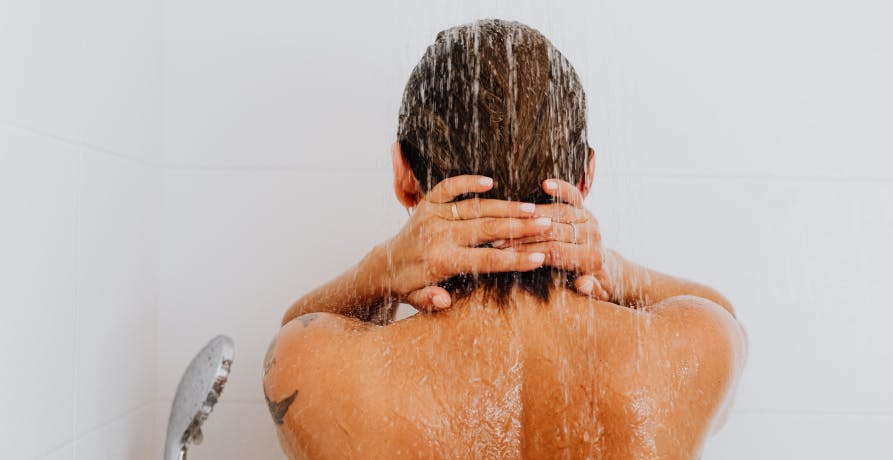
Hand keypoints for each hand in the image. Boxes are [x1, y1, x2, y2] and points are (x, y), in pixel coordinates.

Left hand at [384, 175, 583, 310]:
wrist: (384, 265)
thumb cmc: (410, 286)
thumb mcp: (419, 301)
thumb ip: (432, 301)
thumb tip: (445, 301)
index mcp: (441, 261)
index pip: (486, 260)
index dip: (514, 259)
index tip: (540, 257)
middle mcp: (438, 236)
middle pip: (487, 229)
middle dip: (520, 227)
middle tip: (547, 223)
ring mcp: (433, 216)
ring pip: (476, 208)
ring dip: (506, 207)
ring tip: (533, 207)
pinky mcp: (427, 203)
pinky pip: (448, 187)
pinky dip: (467, 182)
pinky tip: (490, 182)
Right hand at [491, 179, 610, 300]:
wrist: (606, 271)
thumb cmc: (590, 286)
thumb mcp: (593, 293)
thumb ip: (589, 289)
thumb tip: (583, 283)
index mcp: (591, 259)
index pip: (554, 252)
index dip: (527, 251)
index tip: (504, 253)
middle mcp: (592, 236)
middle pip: (552, 231)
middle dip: (524, 234)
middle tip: (497, 236)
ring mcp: (589, 220)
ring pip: (558, 212)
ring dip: (531, 215)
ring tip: (507, 218)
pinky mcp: (585, 209)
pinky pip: (573, 196)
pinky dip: (561, 189)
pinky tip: (545, 184)